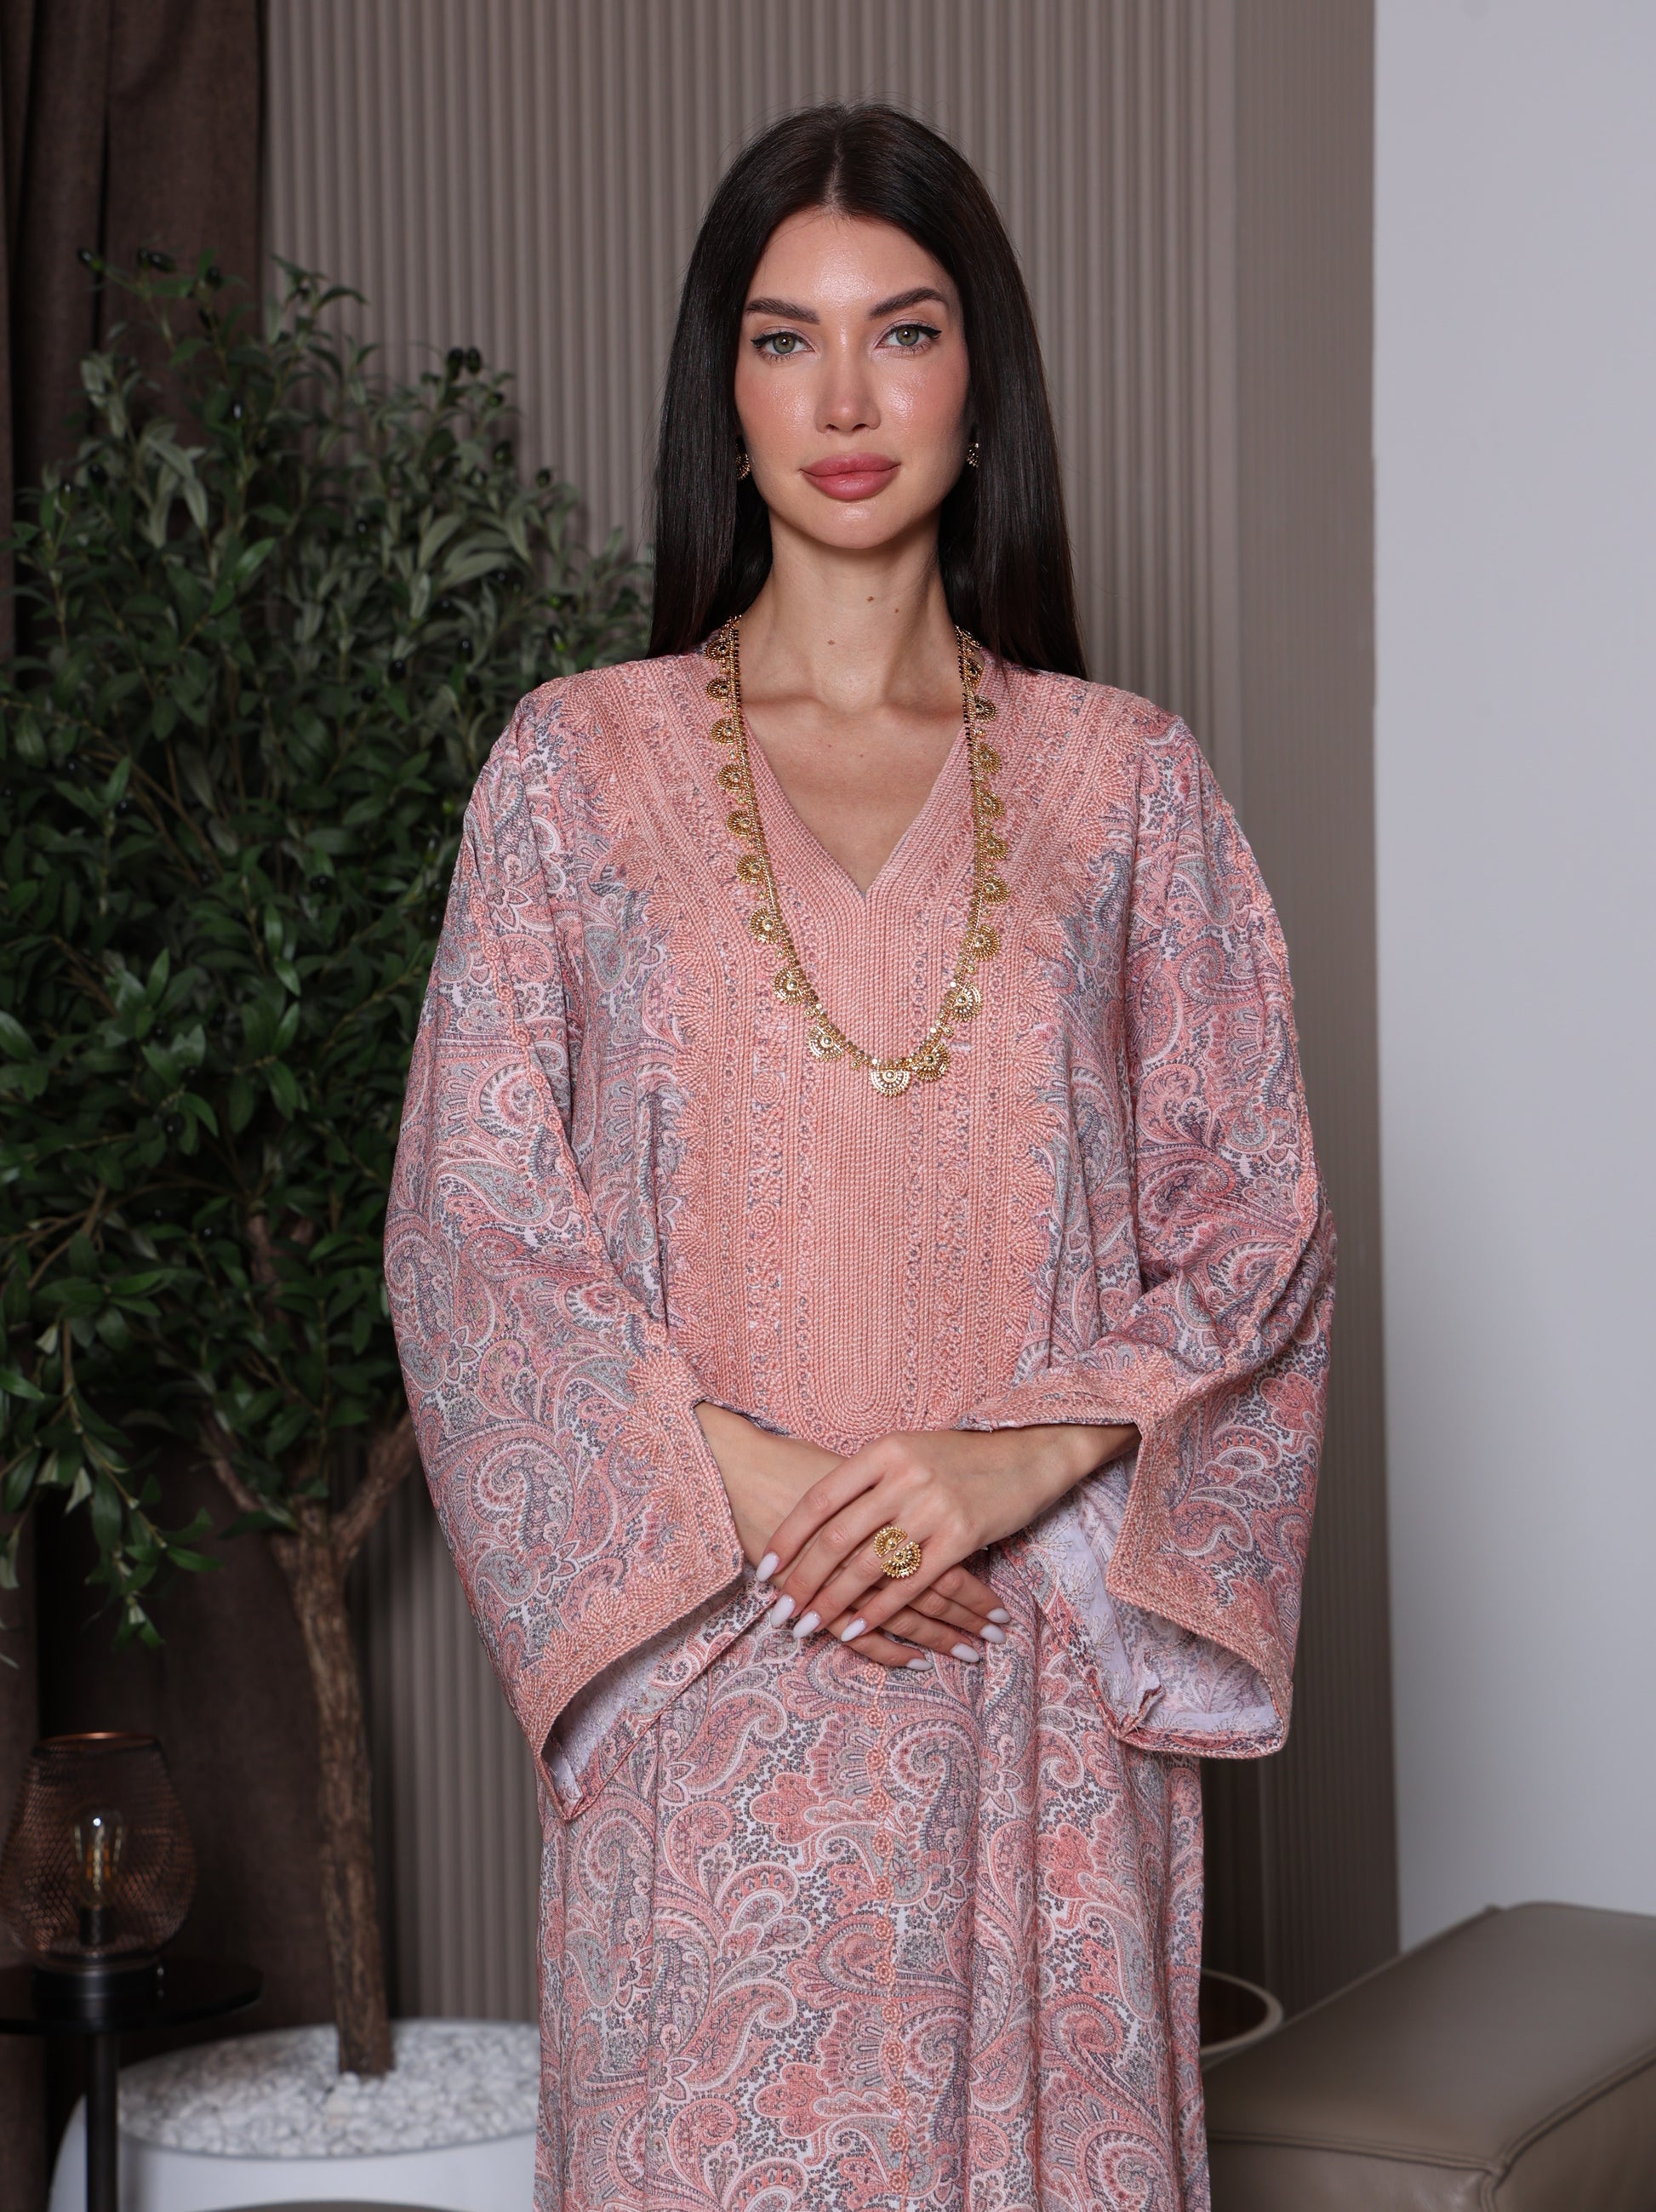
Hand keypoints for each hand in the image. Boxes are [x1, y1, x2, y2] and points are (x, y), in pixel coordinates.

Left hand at [694, 1403, 1012, 1669]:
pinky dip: (879, 1611)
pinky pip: (910, 1582)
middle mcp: (903, 1477)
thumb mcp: (907, 1451)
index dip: (790, 1537)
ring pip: (869, 1565)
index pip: (822, 1499)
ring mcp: (933, 1506)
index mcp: (883, 1451)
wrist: (1026, 1452)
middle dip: (804, 1579)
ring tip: (806, 1627)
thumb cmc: (959, 1456)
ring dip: (833, 1602)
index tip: (765, 1568)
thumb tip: (820, 1517)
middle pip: (838, 1537)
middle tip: (779, 1610)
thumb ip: (868, 1479)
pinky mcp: (961, 1536)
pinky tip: (855, 1629)